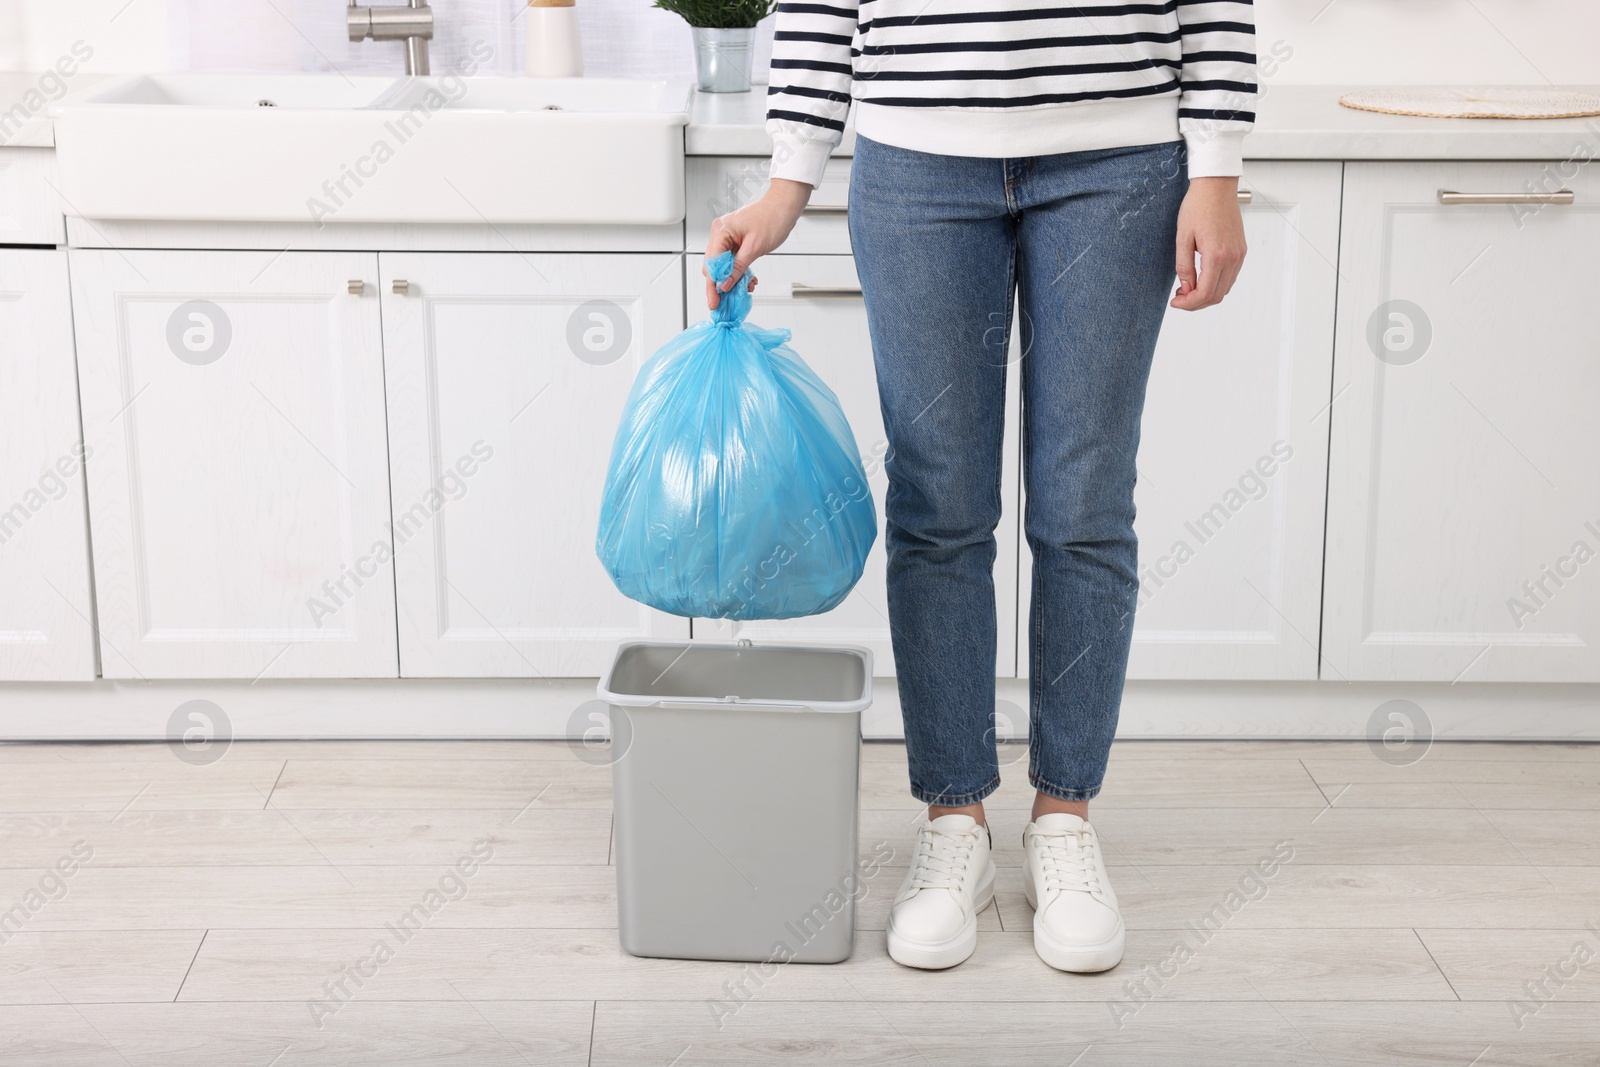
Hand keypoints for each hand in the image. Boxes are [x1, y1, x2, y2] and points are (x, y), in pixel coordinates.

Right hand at [704, 178, 810, 308]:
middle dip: (721, 284)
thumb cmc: (773, 219)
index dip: (713, 285)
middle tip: (728, 301)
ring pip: (722, 265)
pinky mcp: (735, 241)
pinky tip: (748, 279)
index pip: (711, 264)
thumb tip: (725, 285)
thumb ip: (738, 268)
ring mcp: (727, 237)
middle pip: (713, 266)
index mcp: (721, 231)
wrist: (784, 206)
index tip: (715, 302)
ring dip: (732, 279)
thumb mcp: (755, 248)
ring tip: (745, 288)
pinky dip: (738, 271)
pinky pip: (731, 260)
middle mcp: (720, 233)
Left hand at [1171, 176, 1246, 311]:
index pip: (1205, 293)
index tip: (1175, 302)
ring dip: (1207, 294)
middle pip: (1217, 296)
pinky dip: (1216, 283)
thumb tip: (1186, 288)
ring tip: (1188, 287)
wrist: (1216, 186)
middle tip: (1179, 297)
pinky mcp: (1241, 250)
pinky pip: (1230, 276)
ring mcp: (1239, 254)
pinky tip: (1201, 278)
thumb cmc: (1197, 206)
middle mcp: (1232, 258)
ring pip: (1225, 288)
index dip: (1188, 304)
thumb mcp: (1183, 238)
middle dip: (1196, 302)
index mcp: (1217, 256)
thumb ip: (1184, 266)